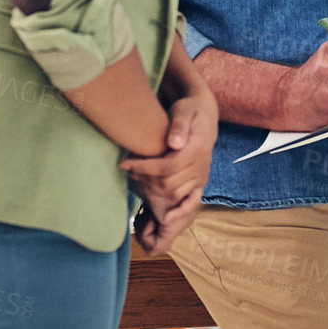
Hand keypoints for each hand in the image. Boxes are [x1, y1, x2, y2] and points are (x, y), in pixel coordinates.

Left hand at [122, 91, 215, 254]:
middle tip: (127, 174)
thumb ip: (179, 126)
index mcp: (196, 150)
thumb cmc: (189, 110)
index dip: (144, 168)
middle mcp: (200, 167)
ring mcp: (200, 177)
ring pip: (175, 196)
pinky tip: (163, 218)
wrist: (203, 116)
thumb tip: (174, 144)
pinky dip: (176, 212)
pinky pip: (189, 203)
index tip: (124, 164)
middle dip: (145, 182)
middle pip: (169, 185)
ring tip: (135, 186)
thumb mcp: (184, 110)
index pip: (167, 167)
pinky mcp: (198, 183)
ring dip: (153, 195)